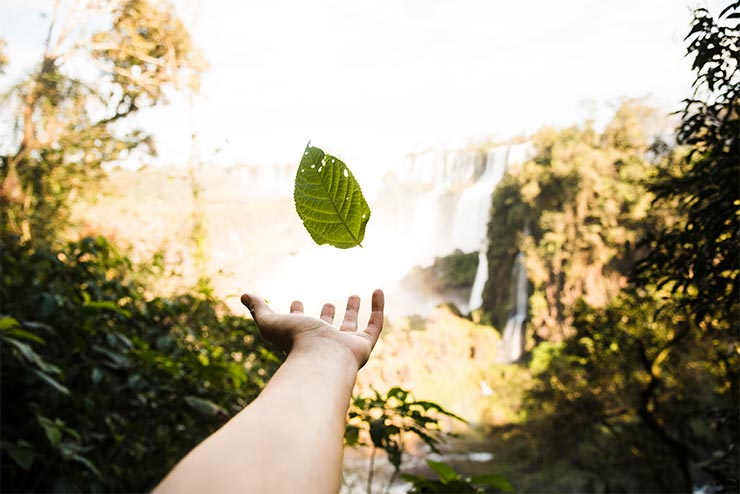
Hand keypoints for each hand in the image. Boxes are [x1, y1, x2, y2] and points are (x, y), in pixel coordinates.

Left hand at [240, 289, 384, 369]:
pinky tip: (378, 291)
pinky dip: (378, 308)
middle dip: (328, 315)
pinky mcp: (363, 345)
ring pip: (350, 327)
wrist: (320, 359)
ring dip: (352, 312)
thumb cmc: (294, 342)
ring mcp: (344, 346)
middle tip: (330, 303)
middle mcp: (323, 344)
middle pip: (326, 329)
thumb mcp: (270, 322)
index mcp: (301, 340)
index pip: (298, 326)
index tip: (296, 300)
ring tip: (354, 295)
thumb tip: (244, 295)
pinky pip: (375, 325)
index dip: (296, 313)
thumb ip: (259, 309)